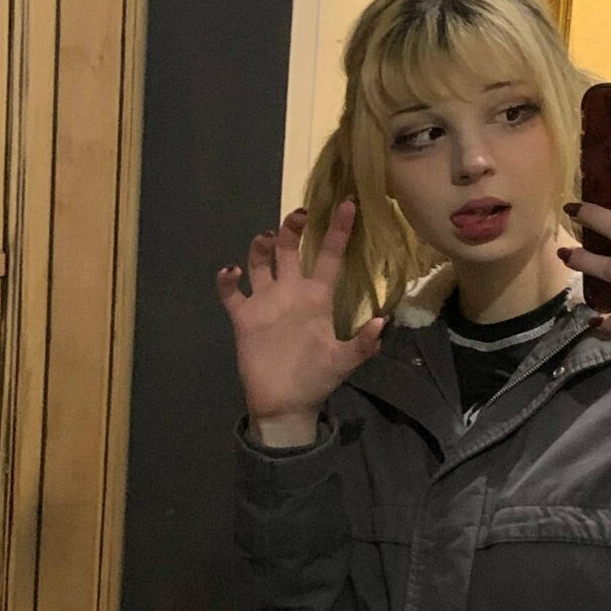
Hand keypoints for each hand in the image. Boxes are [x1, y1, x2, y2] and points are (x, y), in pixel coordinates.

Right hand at [216, 199, 387, 419]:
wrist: (285, 405)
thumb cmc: (316, 380)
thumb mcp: (343, 362)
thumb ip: (362, 343)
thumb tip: (383, 323)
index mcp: (317, 298)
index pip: (331, 257)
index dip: (339, 231)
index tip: (349, 205)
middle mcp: (292, 293)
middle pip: (291, 250)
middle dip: (293, 229)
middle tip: (299, 214)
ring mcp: (266, 303)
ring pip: (261, 263)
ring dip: (260, 248)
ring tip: (264, 239)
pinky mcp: (244, 318)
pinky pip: (232, 293)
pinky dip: (227, 280)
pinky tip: (230, 273)